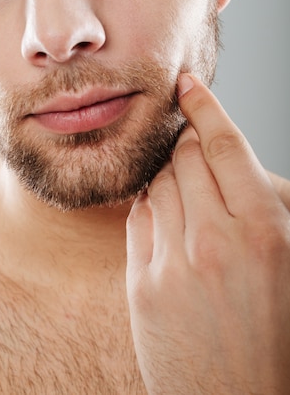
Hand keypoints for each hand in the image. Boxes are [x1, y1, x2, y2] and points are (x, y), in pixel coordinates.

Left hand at [126, 74, 289, 394]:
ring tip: (186, 197)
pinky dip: (150, 206)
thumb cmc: (274, 329)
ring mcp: (174, 262)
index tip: (186, 84)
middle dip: (187, 143)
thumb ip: (265, 200)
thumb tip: (233, 155)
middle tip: (192, 149)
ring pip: (157, 181)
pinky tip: (168, 221)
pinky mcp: (143, 283)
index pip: (223, 143)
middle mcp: (216, 240)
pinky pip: (139, 216)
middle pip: (185, 154)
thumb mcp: (288, 256)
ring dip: (168, 176)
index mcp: (264, 229)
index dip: (203, 106)